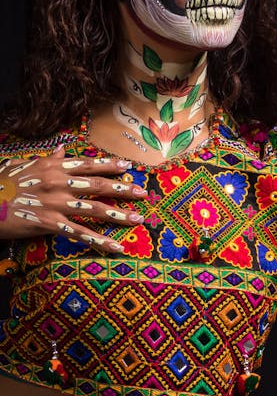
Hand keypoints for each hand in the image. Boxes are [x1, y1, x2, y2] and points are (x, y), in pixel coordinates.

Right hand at [0, 146, 146, 252]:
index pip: (89, 164)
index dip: (110, 165)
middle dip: (124, 189)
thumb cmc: (1, 183)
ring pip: (95, 209)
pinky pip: (80, 233)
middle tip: (143, 193)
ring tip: (138, 218)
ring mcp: (56, 203)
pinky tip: (115, 246)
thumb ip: (48, 158)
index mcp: (54, 165)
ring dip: (119, 214)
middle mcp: (59, 181)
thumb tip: (63, 149)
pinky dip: (99, 241)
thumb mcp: (24, 164)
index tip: (128, 166)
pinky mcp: (50, 223)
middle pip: (99, 185)